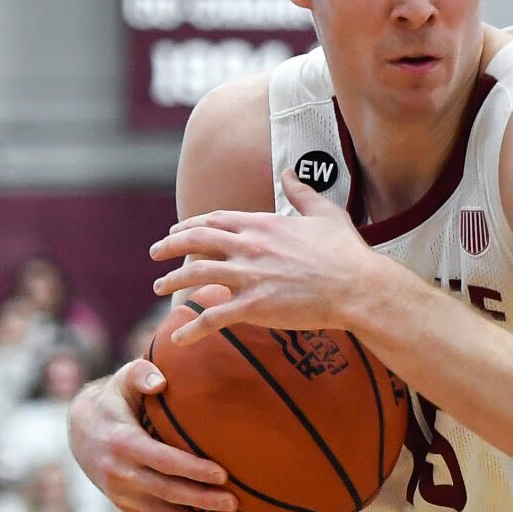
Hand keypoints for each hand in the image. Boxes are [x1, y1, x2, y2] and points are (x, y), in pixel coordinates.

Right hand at [67, 360, 239, 511]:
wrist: (80, 430)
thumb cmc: (116, 398)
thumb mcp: (124, 379)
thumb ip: (141, 373)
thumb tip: (160, 381)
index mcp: (122, 443)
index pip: (162, 460)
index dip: (192, 469)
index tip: (223, 474)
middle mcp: (120, 474)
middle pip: (167, 492)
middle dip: (202, 501)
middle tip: (236, 503)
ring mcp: (122, 495)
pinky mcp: (127, 507)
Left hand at [149, 170, 378, 345]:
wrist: (358, 287)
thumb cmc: (346, 252)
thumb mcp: (326, 213)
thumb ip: (302, 193)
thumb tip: (289, 173)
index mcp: (263, 224)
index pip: (215, 220)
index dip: (192, 224)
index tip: (178, 229)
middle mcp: (249, 247)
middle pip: (196, 242)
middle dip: (169, 246)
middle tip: (155, 253)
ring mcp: (249, 277)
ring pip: (196, 276)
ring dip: (172, 282)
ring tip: (158, 288)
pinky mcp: (253, 307)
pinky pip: (212, 318)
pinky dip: (191, 328)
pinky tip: (178, 337)